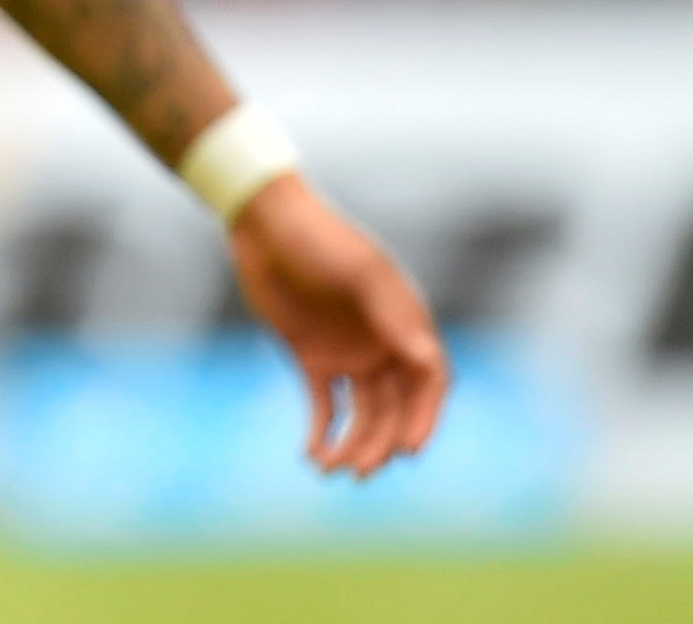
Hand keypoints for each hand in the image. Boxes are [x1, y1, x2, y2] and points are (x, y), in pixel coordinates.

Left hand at [227, 174, 447, 477]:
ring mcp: (348, 353)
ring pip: (361, 413)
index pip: (429, 382)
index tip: (410, 449)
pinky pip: (324, 405)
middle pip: (395, 407)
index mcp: (405, 324)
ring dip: (351, 444)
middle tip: (360, 470)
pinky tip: (311, 454)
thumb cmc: (319, 238)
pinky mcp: (311, 357)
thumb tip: (426, 359)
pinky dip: (321, 431)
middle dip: (382, 442)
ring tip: (330, 469)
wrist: (263, 223)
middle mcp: (383, 345)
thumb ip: (392, 314)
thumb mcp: (359, 271)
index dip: (424, 417)